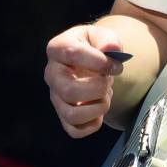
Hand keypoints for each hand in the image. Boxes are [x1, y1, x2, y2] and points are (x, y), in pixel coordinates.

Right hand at [45, 23, 128, 137]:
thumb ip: (108, 39)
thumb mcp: (103, 35)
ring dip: (98, 107)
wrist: (93, 61)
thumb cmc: (96, 47)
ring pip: (71, 114)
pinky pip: (75, 130)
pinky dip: (93, 123)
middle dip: (98, 88)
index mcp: (57, 48)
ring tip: (105, 95)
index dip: (99, 61)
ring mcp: (56, 97)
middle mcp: (51, 74)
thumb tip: (112, 49)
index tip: (115, 65)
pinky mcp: (63, 115)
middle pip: (69, 90)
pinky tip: (99, 109)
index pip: (73, 54)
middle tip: (108, 81)